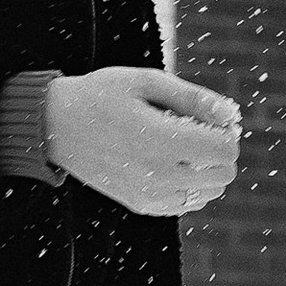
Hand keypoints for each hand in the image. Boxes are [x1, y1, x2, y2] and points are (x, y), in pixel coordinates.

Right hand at [44, 67, 241, 217]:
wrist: (55, 125)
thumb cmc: (100, 95)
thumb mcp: (146, 81)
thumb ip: (192, 98)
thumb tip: (230, 115)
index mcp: (161, 140)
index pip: (225, 149)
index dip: (226, 130)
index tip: (208, 116)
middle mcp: (158, 174)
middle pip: (223, 174)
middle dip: (219, 149)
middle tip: (195, 128)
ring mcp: (149, 194)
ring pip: (208, 192)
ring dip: (206, 169)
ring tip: (180, 145)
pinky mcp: (140, 204)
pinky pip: (186, 204)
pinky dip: (189, 185)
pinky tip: (171, 162)